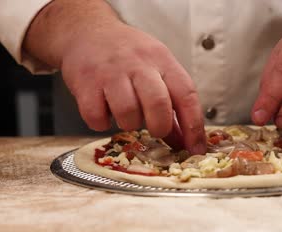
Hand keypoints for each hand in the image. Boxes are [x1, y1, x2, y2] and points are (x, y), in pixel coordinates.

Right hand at [61, 22, 205, 153]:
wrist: (86, 32)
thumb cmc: (127, 55)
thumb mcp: (156, 68)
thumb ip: (171, 103)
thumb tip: (184, 141)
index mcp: (162, 60)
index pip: (186, 95)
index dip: (194, 127)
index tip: (196, 149)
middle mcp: (138, 64)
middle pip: (158, 103)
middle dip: (160, 126)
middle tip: (155, 130)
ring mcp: (111, 72)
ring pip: (128, 112)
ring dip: (129, 123)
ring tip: (126, 114)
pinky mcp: (85, 82)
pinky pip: (96, 116)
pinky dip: (101, 122)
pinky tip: (104, 110)